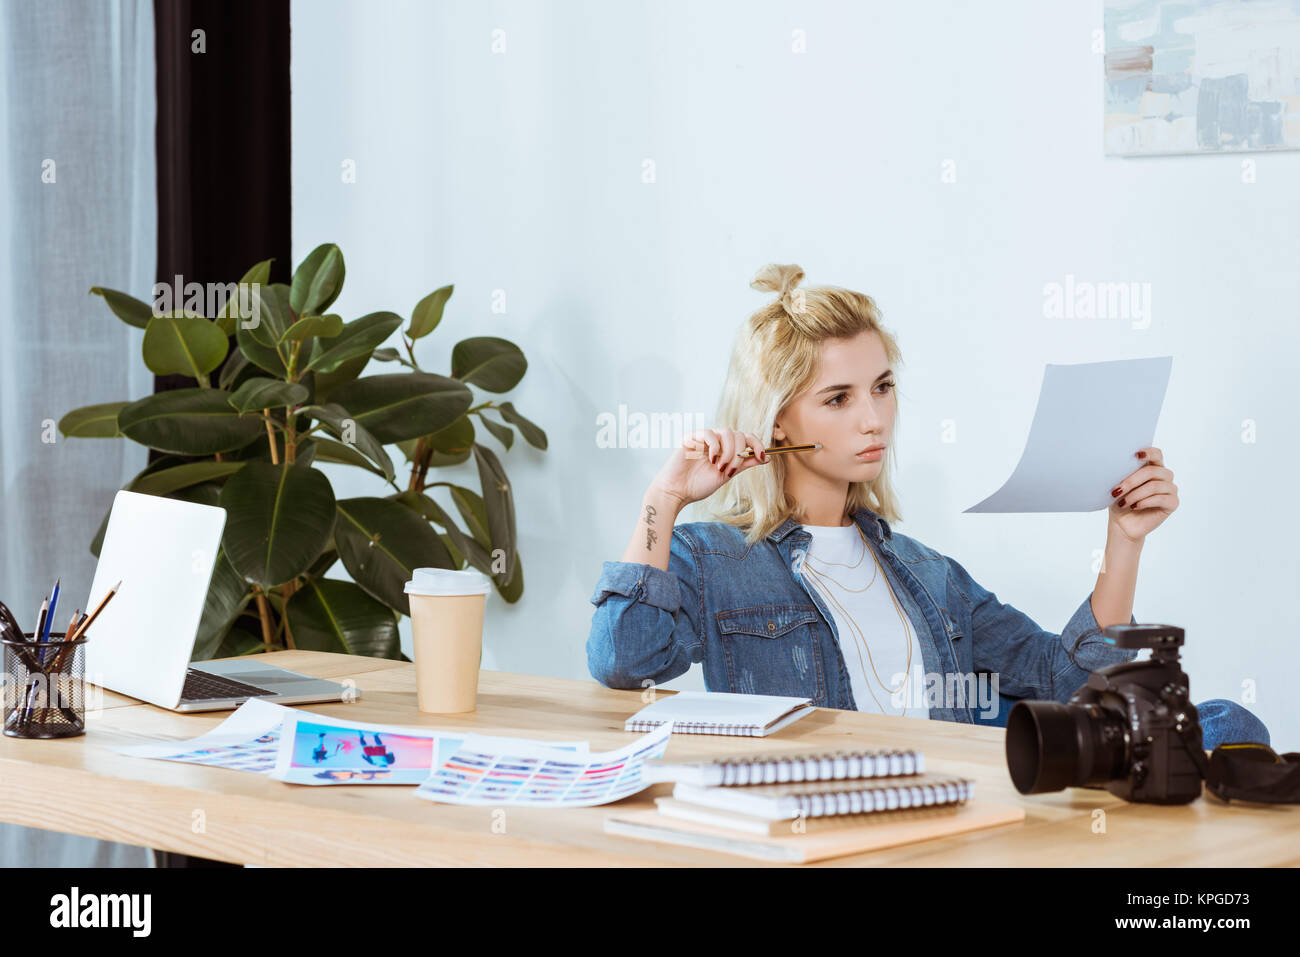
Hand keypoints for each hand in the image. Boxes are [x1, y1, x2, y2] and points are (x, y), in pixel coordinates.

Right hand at [648, 428, 769, 508]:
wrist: (677, 492)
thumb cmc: (698, 485)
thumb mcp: (728, 475)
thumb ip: (745, 464)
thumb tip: (767, 458)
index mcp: (727, 448)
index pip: (747, 437)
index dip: (757, 444)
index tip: (762, 457)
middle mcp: (717, 441)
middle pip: (739, 435)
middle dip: (739, 454)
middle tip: (729, 470)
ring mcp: (704, 438)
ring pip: (727, 432)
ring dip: (729, 452)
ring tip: (720, 467)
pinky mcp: (692, 437)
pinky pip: (709, 433)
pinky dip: (715, 447)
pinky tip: (711, 460)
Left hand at [1107, 446, 1178, 544]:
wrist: (1123, 523)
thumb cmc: (1120, 500)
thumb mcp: (1118, 484)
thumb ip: (1123, 472)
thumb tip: (1117, 464)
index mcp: (1152, 466)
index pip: (1156, 454)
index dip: (1148, 453)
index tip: (1136, 455)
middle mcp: (1164, 476)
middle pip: (1152, 471)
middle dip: (1131, 481)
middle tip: (1116, 491)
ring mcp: (1170, 489)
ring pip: (1154, 486)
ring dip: (1135, 494)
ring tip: (1123, 503)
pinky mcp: (1173, 503)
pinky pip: (1160, 499)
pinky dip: (1144, 502)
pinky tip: (1134, 506)